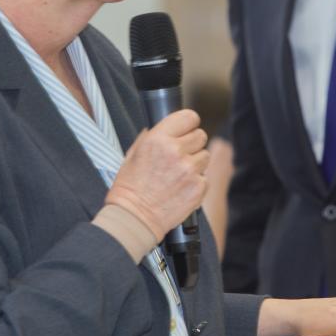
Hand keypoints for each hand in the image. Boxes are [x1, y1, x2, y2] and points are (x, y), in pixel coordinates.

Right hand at [105, 110, 208, 240]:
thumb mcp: (133, 153)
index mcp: (158, 139)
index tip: (186, 129)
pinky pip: (205, 177)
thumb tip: (167, 126)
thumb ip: (152, 136)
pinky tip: (181, 187)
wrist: (135, 218)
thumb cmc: (130, 188)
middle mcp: (176, 151)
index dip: (188, 124)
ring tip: (178, 174)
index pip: (189, 117)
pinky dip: (196, 182)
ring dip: (195, 163)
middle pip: (201, 135)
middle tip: (180, 155)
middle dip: (192, 144)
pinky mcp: (198, 187)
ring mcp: (189, 170)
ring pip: (205, 156)